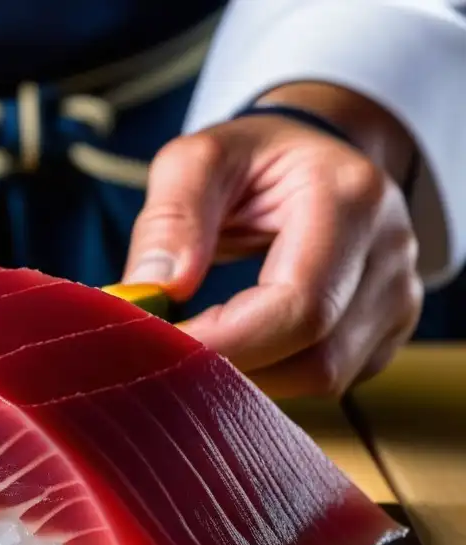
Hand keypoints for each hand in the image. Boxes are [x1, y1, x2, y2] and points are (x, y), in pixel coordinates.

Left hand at [122, 88, 422, 398]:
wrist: (309, 158)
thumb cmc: (251, 158)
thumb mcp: (198, 160)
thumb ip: (171, 217)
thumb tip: (154, 289)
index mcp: (351, 198)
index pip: (298, 303)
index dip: (226, 341)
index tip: (158, 350)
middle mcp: (390, 253)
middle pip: (316, 355)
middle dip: (231, 365)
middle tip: (163, 354)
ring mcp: (398, 297)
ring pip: (322, 378)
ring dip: (250, 376)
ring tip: (197, 341)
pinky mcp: (386, 332)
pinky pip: (327, 378)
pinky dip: (272, 374)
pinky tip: (237, 344)